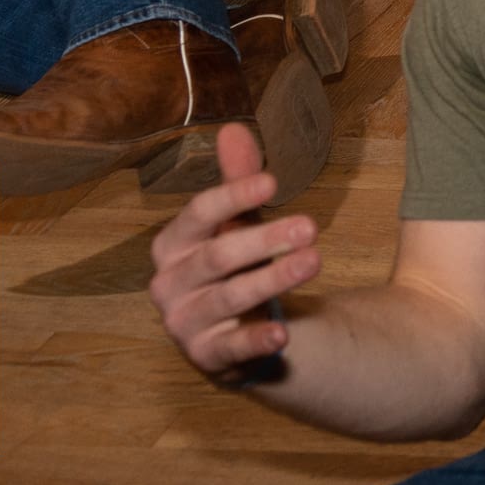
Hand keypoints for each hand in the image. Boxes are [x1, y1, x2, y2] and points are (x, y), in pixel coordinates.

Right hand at [149, 123, 314, 379]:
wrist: (236, 329)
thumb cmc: (236, 264)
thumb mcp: (238, 221)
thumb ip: (238, 181)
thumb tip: (232, 128)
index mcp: (174, 244)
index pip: (198, 215)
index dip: (233, 195)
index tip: (273, 181)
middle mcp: (170, 283)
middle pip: (217, 256)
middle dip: (264, 239)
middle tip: (311, 225)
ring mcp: (184, 322)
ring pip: (228, 298)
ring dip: (272, 279)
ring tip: (313, 260)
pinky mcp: (206, 356)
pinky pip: (230, 348)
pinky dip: (255, 342)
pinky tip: (282, 335)